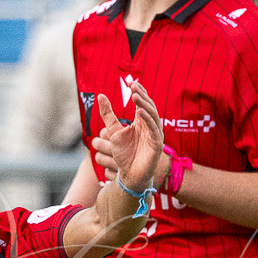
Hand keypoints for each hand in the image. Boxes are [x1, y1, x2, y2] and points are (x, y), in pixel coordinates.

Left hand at [95, 79, 168, 193]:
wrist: (130, 174)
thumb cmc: (124, 154)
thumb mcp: (113, 130)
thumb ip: (108, 113)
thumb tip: (100, 95)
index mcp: (141, 122)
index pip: (142, 103)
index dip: (138, 92)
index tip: (130, 83)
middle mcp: (150, 126)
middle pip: (148, 106)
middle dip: (141, 95)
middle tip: (133, 86)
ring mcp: (155, 135)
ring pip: (152, 115)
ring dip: (144, 104)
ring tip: (135, 96)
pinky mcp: (157, 144)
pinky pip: (154, 129)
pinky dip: (147, 119)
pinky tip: (139, 111)